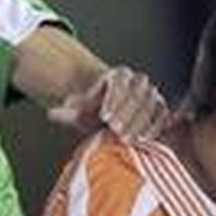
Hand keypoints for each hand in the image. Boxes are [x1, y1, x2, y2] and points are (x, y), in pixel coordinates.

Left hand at [47, 66, 169, 140]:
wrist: (113, 116)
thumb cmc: (97, 112)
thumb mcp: (80, 111)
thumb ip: (67, 112)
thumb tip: (52, 114)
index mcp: (119, 75)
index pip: (120, 81)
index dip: (114, 98)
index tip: (105, 115)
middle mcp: (139, 81)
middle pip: (138, 92)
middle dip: (127, 112)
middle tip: (115, 130)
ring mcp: (153, 95)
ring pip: (151, 104)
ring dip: (140, 122)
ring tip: (127, 139)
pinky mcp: (161, 110)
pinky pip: (162, 116)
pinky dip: (155, 128)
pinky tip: (144, 140)